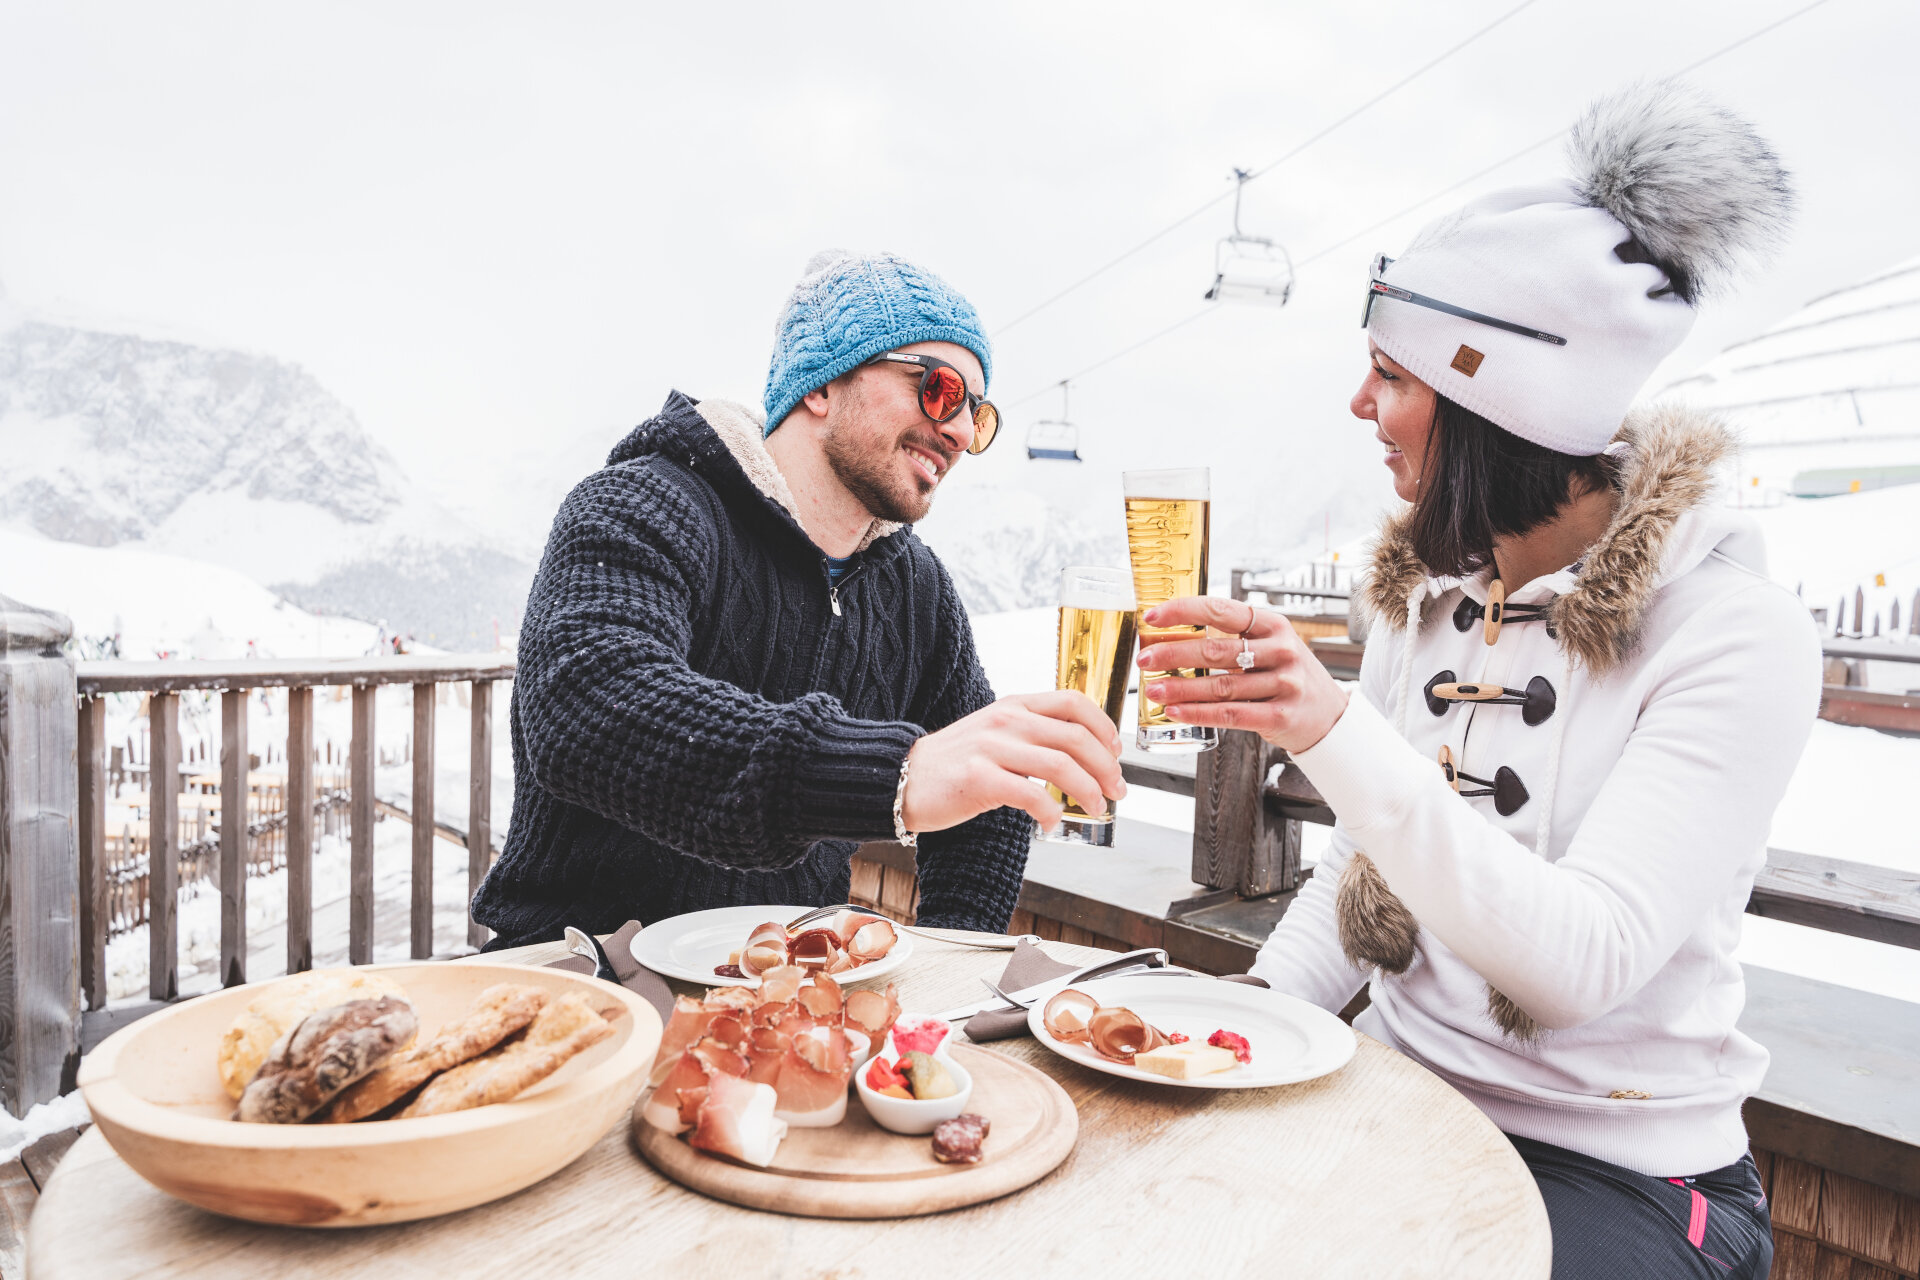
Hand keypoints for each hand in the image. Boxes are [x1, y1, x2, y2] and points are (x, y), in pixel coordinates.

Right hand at [901, 691, 1125, 832]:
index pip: (1073, 702)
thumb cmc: (955, 762)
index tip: (1116, 753)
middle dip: (1106, 767)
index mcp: (1015, 705)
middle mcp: (1006, 720)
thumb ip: (1033, 735)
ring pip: (1060, 765)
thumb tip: (1079, 755)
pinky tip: (1051, 823)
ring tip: (1095, 808)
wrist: (902, 777)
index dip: (1104, 727)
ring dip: (1088, 790)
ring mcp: (991, 747)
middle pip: (1075, 737)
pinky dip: (1050, 812)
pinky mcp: (978, 778)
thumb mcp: (997, 732)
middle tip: (1117, 790)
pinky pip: (1031, 795)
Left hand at [1135, 596, 1348, 752]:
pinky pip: (1230, 714)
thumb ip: (1232, 639)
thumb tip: (1171, 636)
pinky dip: (1198, 713)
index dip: (1183, 611)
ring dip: (1180, 687)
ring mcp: (1283, 683)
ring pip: (1220, 686)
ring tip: (1152, 688)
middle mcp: (1280, 650)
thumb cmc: (1288, 676)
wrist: (1330, 716)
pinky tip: (1174, 711)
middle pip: (1216, 650)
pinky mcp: (1279, 716)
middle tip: (1145, 657)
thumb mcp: (1270, 646)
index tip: (1152, 617)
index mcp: (1272, 624)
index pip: (1221, 609)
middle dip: (1174, 653)